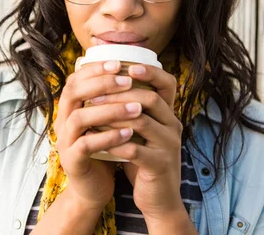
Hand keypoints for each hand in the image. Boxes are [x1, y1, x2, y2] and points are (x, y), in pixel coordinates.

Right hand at [53, 60, 141, 211]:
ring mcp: (65, 141)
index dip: (94, 69)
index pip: (75, 80)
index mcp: (69, 108)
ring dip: (109, 110)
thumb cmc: (102, 149)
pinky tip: (129, 133)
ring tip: (136, 108)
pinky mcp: (72, 161)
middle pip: (73, 93)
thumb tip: (129, 70)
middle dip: (101, 84)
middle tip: (127, 81)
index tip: (118, 63)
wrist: (93, 188)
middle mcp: (62, 121)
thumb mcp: (104, 122)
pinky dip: (108, 137)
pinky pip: (86, 145)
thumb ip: (108, 100)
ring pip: (80, 118)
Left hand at [99, 64, 187, 219]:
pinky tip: (96, 140)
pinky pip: (136, 150)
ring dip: (113, 116)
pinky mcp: (160, 165)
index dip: (150, 72)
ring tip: (91, 113)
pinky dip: (114, 142)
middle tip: (94, 94)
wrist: (159, 197)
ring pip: (142, 122)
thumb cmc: (143, 159)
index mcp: (168, 114)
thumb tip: (105, 82)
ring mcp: (169, 145)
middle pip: (150, 98)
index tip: (126, 66)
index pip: (168, 83)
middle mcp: (173, 126)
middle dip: (120, 93)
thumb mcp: (141, 131)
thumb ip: (131, 109)